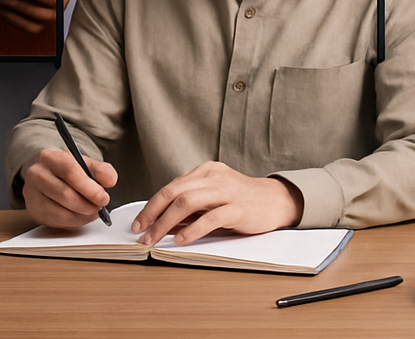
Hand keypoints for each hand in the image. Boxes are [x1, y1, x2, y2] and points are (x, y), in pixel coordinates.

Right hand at [21, 146, 118, 228]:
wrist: (48, 176)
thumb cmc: (67, 170)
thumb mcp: (85, 163)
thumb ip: (101, 170)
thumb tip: (110, 180)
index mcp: (50, 157)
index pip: (70, 171)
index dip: (89, 187)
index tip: (103, 197)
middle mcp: (36, 174)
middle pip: (65, 194)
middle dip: (88, 204)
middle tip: (100, 206)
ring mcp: (32, 194)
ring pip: (62, 212)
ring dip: (83, 216)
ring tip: (92, 211)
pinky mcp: (34, 211)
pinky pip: (58, 222)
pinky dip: (74, 222)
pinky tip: (81, 215)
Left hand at [131, 162, 302, 245]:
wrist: (276, 200)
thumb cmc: (241, 200)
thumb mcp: (213, 198)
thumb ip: (190, 208)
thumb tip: (162, 224)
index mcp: (204, 172)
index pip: (170, 187)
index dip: (150, 206)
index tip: (138, 223)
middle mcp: (213, 177)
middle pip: (173, 192)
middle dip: (152, 214)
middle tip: (141, 232)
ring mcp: (226, 191)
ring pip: (187, 202)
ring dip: (166, 223)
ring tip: (154, 239)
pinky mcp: (238, 208)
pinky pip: (210, 218)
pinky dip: (192, 230)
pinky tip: (181, 240)